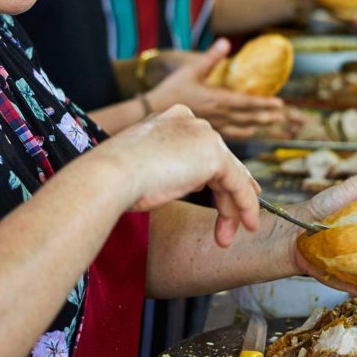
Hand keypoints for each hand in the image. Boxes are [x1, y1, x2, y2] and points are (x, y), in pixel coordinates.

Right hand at [96, 104, 260, 245]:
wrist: (109, 176)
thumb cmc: (115, 178)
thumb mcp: (143, 166)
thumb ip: (167, 167)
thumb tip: (186, 183)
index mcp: (171, 118)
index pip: (202, 148)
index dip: (218, 173)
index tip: (226, 196)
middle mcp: (190, 121)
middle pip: (219, 162)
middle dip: (227, 196)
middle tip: (230, 225)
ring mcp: (204, 135)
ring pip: (230, 175)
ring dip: (232, 209)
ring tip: (225, 238)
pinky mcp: (215, 154)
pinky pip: (238, 184)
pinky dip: (245, 206)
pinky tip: (246, 225)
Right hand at [147, 39, 285, 140]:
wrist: (153, 111)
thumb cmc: (172, 89)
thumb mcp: (191, 69)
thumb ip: (211, 57)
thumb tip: (226, 42)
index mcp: (217, 99)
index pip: (246, 102)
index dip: (264, 103)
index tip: (279, 104)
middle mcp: (219, 114)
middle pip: (248, 116)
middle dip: (266, 115)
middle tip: (283, 115)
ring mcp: (214, 124)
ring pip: (241, 127)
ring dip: (258, 124)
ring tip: (272, 123)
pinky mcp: (207, 129)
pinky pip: (230, 134)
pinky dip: (243, 132)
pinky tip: (250, 131)